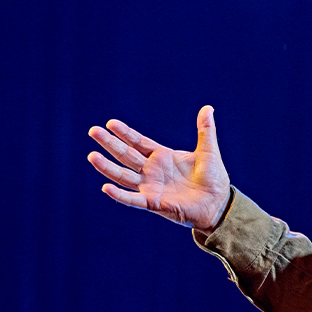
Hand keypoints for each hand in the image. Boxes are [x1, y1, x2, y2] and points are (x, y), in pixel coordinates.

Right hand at [87, 106, 230, 232]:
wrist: (219, 203)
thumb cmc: (213, 178)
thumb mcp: (208, 151)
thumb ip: (205, 130)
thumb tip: (208, 108)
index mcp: (162, 156)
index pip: (139, 142)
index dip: (125, 133)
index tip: (111, 123)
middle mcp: (152, 171)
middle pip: (126, 155)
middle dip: (110, 144)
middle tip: (93, 131)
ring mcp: (151, 187)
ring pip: (124, 176)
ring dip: (107, 167)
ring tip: (92, 156)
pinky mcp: (154, 203)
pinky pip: (133, 199)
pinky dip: (120, 195)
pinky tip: (106, 188)